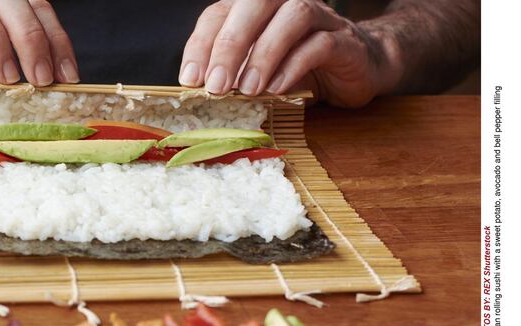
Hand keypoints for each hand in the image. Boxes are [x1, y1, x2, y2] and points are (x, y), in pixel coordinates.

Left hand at [179, 0, 399, 106]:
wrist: (359, 67)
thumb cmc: (300, 67)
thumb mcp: (258, 70)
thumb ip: (233, 74)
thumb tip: (198, 93)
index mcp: (256, 8)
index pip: (219, 13)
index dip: (201, 44)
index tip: (189, 79)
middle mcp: (285, 3)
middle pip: (254, 4)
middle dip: (229, 45)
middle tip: (215, 86)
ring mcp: (319, 17)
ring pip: (291, 17)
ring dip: (264, 54)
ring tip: (247, 90)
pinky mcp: (344, 40)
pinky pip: (319, 44)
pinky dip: (294, 66)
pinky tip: (278, 90)